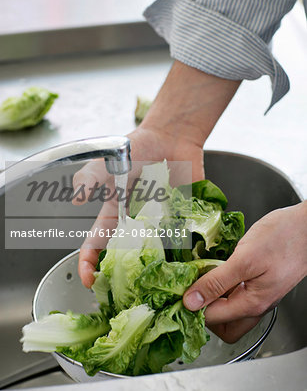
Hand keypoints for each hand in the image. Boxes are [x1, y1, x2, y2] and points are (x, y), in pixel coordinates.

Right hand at [73, 126, 203, 286]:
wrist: (172, 137)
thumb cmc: (138, 147)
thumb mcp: (108, 161)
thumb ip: (90, 177)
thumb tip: (76, 199)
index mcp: (114, 214)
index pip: (97, 244)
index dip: (89, 263)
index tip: (88, 280)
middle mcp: (136, 224)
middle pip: (125, 259)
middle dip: (123, 279)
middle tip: (127, 296)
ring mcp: (160, 225)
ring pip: (155, 257)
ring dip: (155, 272)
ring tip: (157, 289)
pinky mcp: (183, 221)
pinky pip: (183, 242)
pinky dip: (185, 255)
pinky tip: (187, 269)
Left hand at [183, 202, 306, 342]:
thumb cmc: (283, 238)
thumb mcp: (245, 258)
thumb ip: (217, 282)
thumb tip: (192, 301)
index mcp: (251, 304)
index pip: (210, 319)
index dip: (191, 307)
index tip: (178, 290)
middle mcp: (255, 304)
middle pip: (222, 325)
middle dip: (202, 312)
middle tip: (188, 288)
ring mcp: (258, 294)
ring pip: (228, 309)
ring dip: (212, 297)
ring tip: (200, 276)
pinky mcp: (259, 282)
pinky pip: (235, 292)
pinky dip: (222, 285)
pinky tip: (215, 268)